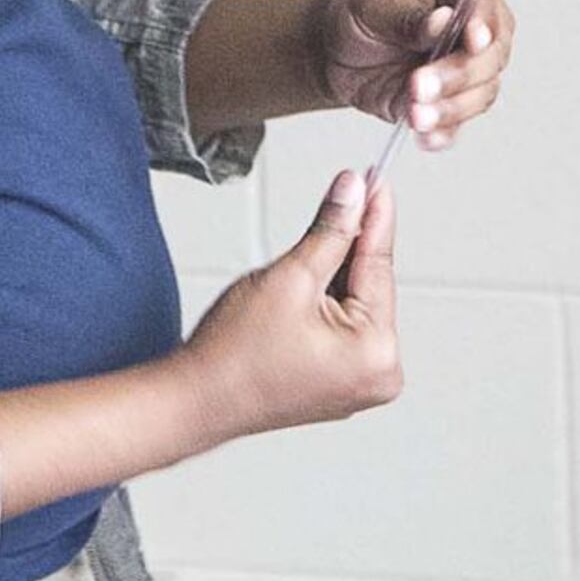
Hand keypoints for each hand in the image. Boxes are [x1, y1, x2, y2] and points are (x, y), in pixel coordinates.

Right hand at [175, 168, 400, 441]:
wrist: (199, 400)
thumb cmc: (234, 354)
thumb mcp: (290, 277)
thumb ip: (330, 231)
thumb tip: (354, 194)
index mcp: (376, 352)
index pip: (381, 266)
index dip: (376, 216)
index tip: (376, 180)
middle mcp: (379, 374)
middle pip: (371, 286)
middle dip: (349, 246)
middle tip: (340, 201)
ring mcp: (360, 383)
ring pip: (356, 305)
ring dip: (334, 274)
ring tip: (295, 270)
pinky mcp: (341, 382)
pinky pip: (345, 328)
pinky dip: (328, 301)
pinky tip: (302, 290)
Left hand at [308, 0, 516, 152]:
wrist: (336, 48)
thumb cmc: (360, 12)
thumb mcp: (372, 4)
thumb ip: (408, 16)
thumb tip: (442, 20)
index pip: (483, 0)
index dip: (483, 22)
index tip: (473, 41)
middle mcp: (474, 26)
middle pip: (491, 54)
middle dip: (459, 74)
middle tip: (420, 85)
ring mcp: (468, 66)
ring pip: (482, 92)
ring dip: (451, 108)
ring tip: (415, 115)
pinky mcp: (452, 100)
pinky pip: (459, 122)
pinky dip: (443, 131)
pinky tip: (424, 135)